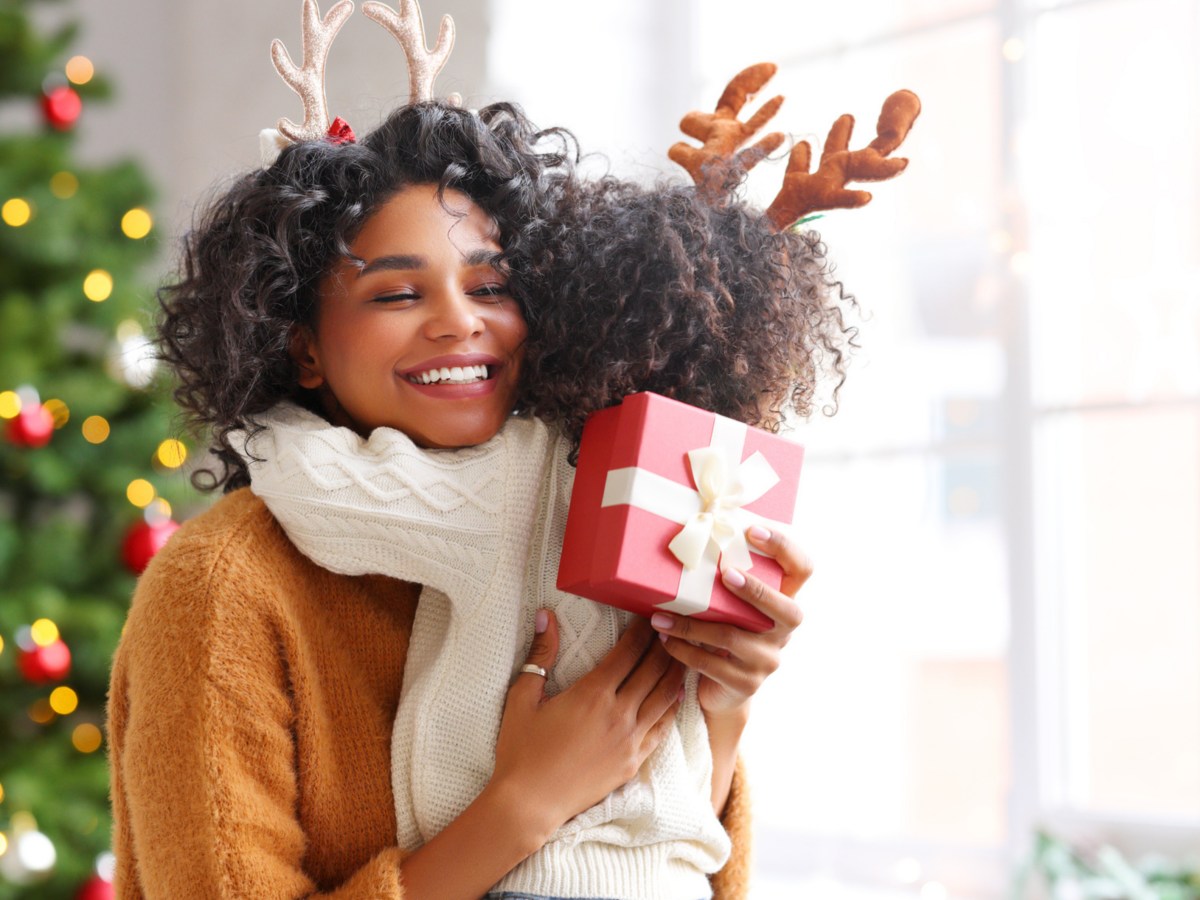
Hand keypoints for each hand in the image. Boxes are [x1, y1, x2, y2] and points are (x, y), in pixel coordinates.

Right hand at [489, 611, 684, 841]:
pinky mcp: (633, 762)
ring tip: (682, 654)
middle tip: (671, 628)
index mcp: (592, 693)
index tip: (648, 617)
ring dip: (675, 672)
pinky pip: (662, 728)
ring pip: (665, 697)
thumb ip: (541, 654)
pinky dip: (672, 707)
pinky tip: (677, 696)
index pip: (627, 653)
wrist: (529, 804)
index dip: (641, 631)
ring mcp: (629, 740)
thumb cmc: (521, 750)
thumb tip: (546, 616)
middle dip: (663, 645)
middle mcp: (618, 713)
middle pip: (652, 670)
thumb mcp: (523, 698)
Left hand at [650, 525, 810, 717]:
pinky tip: (664, 638)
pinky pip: (710, 664)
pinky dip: (682, 649)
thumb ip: (726, 582)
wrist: (722, 692)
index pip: (802, 569)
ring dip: (690, 624)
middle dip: (756, 591)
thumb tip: (688, 535)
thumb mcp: (730, 607)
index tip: (752, 530)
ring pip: (731, 637)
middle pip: (787, 609)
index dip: (784, 547)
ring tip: (660, 616)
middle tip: (726, 575)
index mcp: (783, 602)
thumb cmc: (723, 633)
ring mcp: (767, 661)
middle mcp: (783, 632)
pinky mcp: (745, 684)